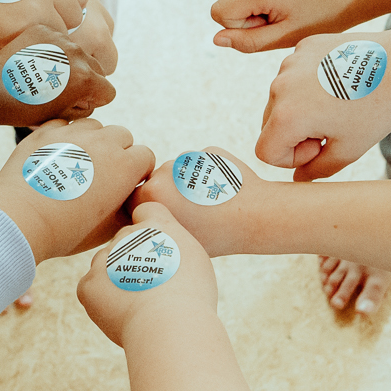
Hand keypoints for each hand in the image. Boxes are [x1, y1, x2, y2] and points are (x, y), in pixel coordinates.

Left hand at [0, 22, 115, 124]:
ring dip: (69, 63)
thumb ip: (85, 106)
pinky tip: (35, 61)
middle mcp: (78, 55)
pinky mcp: (43, 30)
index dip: (95, 101)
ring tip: (46, 74)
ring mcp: (61, 39)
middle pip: (97, 68)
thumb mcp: (62, 116)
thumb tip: (90, 97)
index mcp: (87, 78)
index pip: (108, 90)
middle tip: (61, 89)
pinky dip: (51, 50)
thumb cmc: (25, 109)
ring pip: (78, 52)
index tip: (77, 103)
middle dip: (86, 79)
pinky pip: (59, 39)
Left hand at [0, 118, 155, 262]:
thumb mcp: (106, 230)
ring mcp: (73, 134)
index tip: (126, 184)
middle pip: (123, 135)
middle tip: (102, 174)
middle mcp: (103, 143)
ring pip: (94, 126)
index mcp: (124, 166)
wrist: (21, 219)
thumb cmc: (65, 230)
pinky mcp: (46, 132)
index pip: (146, 155)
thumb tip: (132, 203)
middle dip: (118, 151)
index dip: (138, 171)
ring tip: (78, 163)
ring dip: (92, 140)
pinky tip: (56, 157)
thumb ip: (127, 211)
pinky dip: (64, 137)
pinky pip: (63, 125)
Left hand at [76, 202, 218, 348]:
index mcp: (155, 225)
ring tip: (139, 304)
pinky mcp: (88, 284)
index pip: (146, 211)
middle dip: (132, 258)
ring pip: (105, 265)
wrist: (170, 324)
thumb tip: (160, 251)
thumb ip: (173, 247)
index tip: (158, 250)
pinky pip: (92, 289)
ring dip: (115, 279)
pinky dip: (103, 301)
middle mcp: (126, 236)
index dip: (151, 230)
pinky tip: (123, 313)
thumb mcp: (194, 259)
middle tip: (151, 286)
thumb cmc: (191, 296)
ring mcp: (103, 259)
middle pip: (124, 241)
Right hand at [129, 145, 265, 256]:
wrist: (255, 216)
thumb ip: (155, 224)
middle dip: (168, 194)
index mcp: (152, 193)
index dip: (148, 209)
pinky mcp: (210, 151)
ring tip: (208, 203)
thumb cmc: (215, 236)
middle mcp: (166, 170)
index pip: (135, 197)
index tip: (164, 219)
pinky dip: (208, 175)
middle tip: (188, 212)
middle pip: (157, 181)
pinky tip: (220, 192)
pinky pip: (202, 163)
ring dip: (187, 183)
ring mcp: (189, 157)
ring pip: (180, 171)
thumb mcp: (176, 239)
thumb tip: (146, 220)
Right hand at [211, 0, 360, 52]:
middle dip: (243, 17)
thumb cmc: (318, 18)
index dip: (239, 26)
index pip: (219, 13)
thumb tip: (217, 39)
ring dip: (248, 8)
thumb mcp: (284, 37)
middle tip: (276, 17)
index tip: (267, 24)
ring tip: (279, 8)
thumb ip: (247, 41)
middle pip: (222, 3)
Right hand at [255, 30, 390, 180]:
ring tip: (339, 104)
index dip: (292, 158)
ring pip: (283, 98)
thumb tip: (297, 177)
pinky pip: (295, 74)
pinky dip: (311, 83)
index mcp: (286, 116)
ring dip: (302, 108)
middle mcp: (279, 87)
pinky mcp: (304, 46)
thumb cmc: (377, 110)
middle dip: (295, 133)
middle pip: (270, 124)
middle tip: (333, 128)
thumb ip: (315, 170)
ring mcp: (290, 62)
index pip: (266, 152)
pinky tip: (340, 83)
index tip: (321, 147)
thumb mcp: (347, 150)